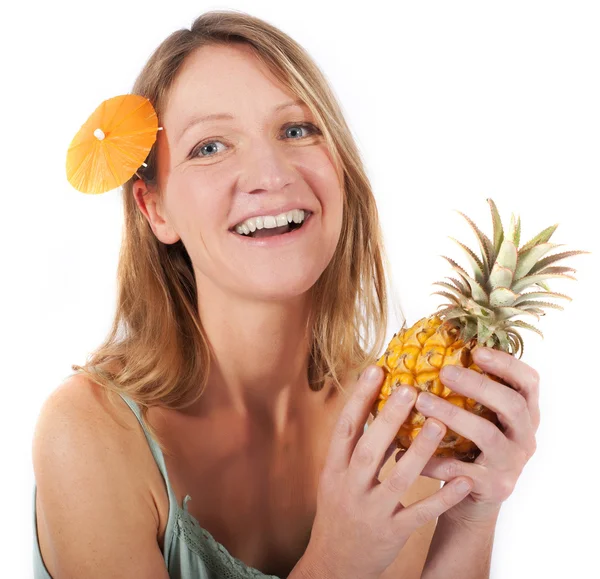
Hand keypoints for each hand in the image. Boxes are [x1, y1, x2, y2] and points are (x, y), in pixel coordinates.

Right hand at [302, 365, 473, 578]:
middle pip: (369, 449)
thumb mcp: (336, 476)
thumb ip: (355, 447)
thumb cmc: (339, 510)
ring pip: (397, 478)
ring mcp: (371, 511)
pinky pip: (421, 513)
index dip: (359, 397)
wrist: (334, 563)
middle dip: (388, 418)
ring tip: (438, 422)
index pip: (345, 428)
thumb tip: (379, 407)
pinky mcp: (392, 532)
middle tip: (410, 388)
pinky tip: (463, 479)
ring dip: (418, 451)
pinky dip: (442, 496)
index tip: (376, 368)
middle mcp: (350, 487)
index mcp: (334, 469)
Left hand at [397, 347, 539, 524]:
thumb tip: (426, 345)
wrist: (471, 499)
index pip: (529, 382)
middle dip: (478, 385)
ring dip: (453, 415)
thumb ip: (467, 388)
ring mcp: (512, 463)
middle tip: (444, 372)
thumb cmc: (469, 444)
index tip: (477, 350)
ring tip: (421, 402)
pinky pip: (459, 469)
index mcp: (525, 413)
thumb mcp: (478, 415)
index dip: (507, 363)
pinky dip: (431, 458)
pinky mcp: (494, 486)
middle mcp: (525, 436)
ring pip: (487, 435)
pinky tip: (403, 450)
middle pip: (511, 405)